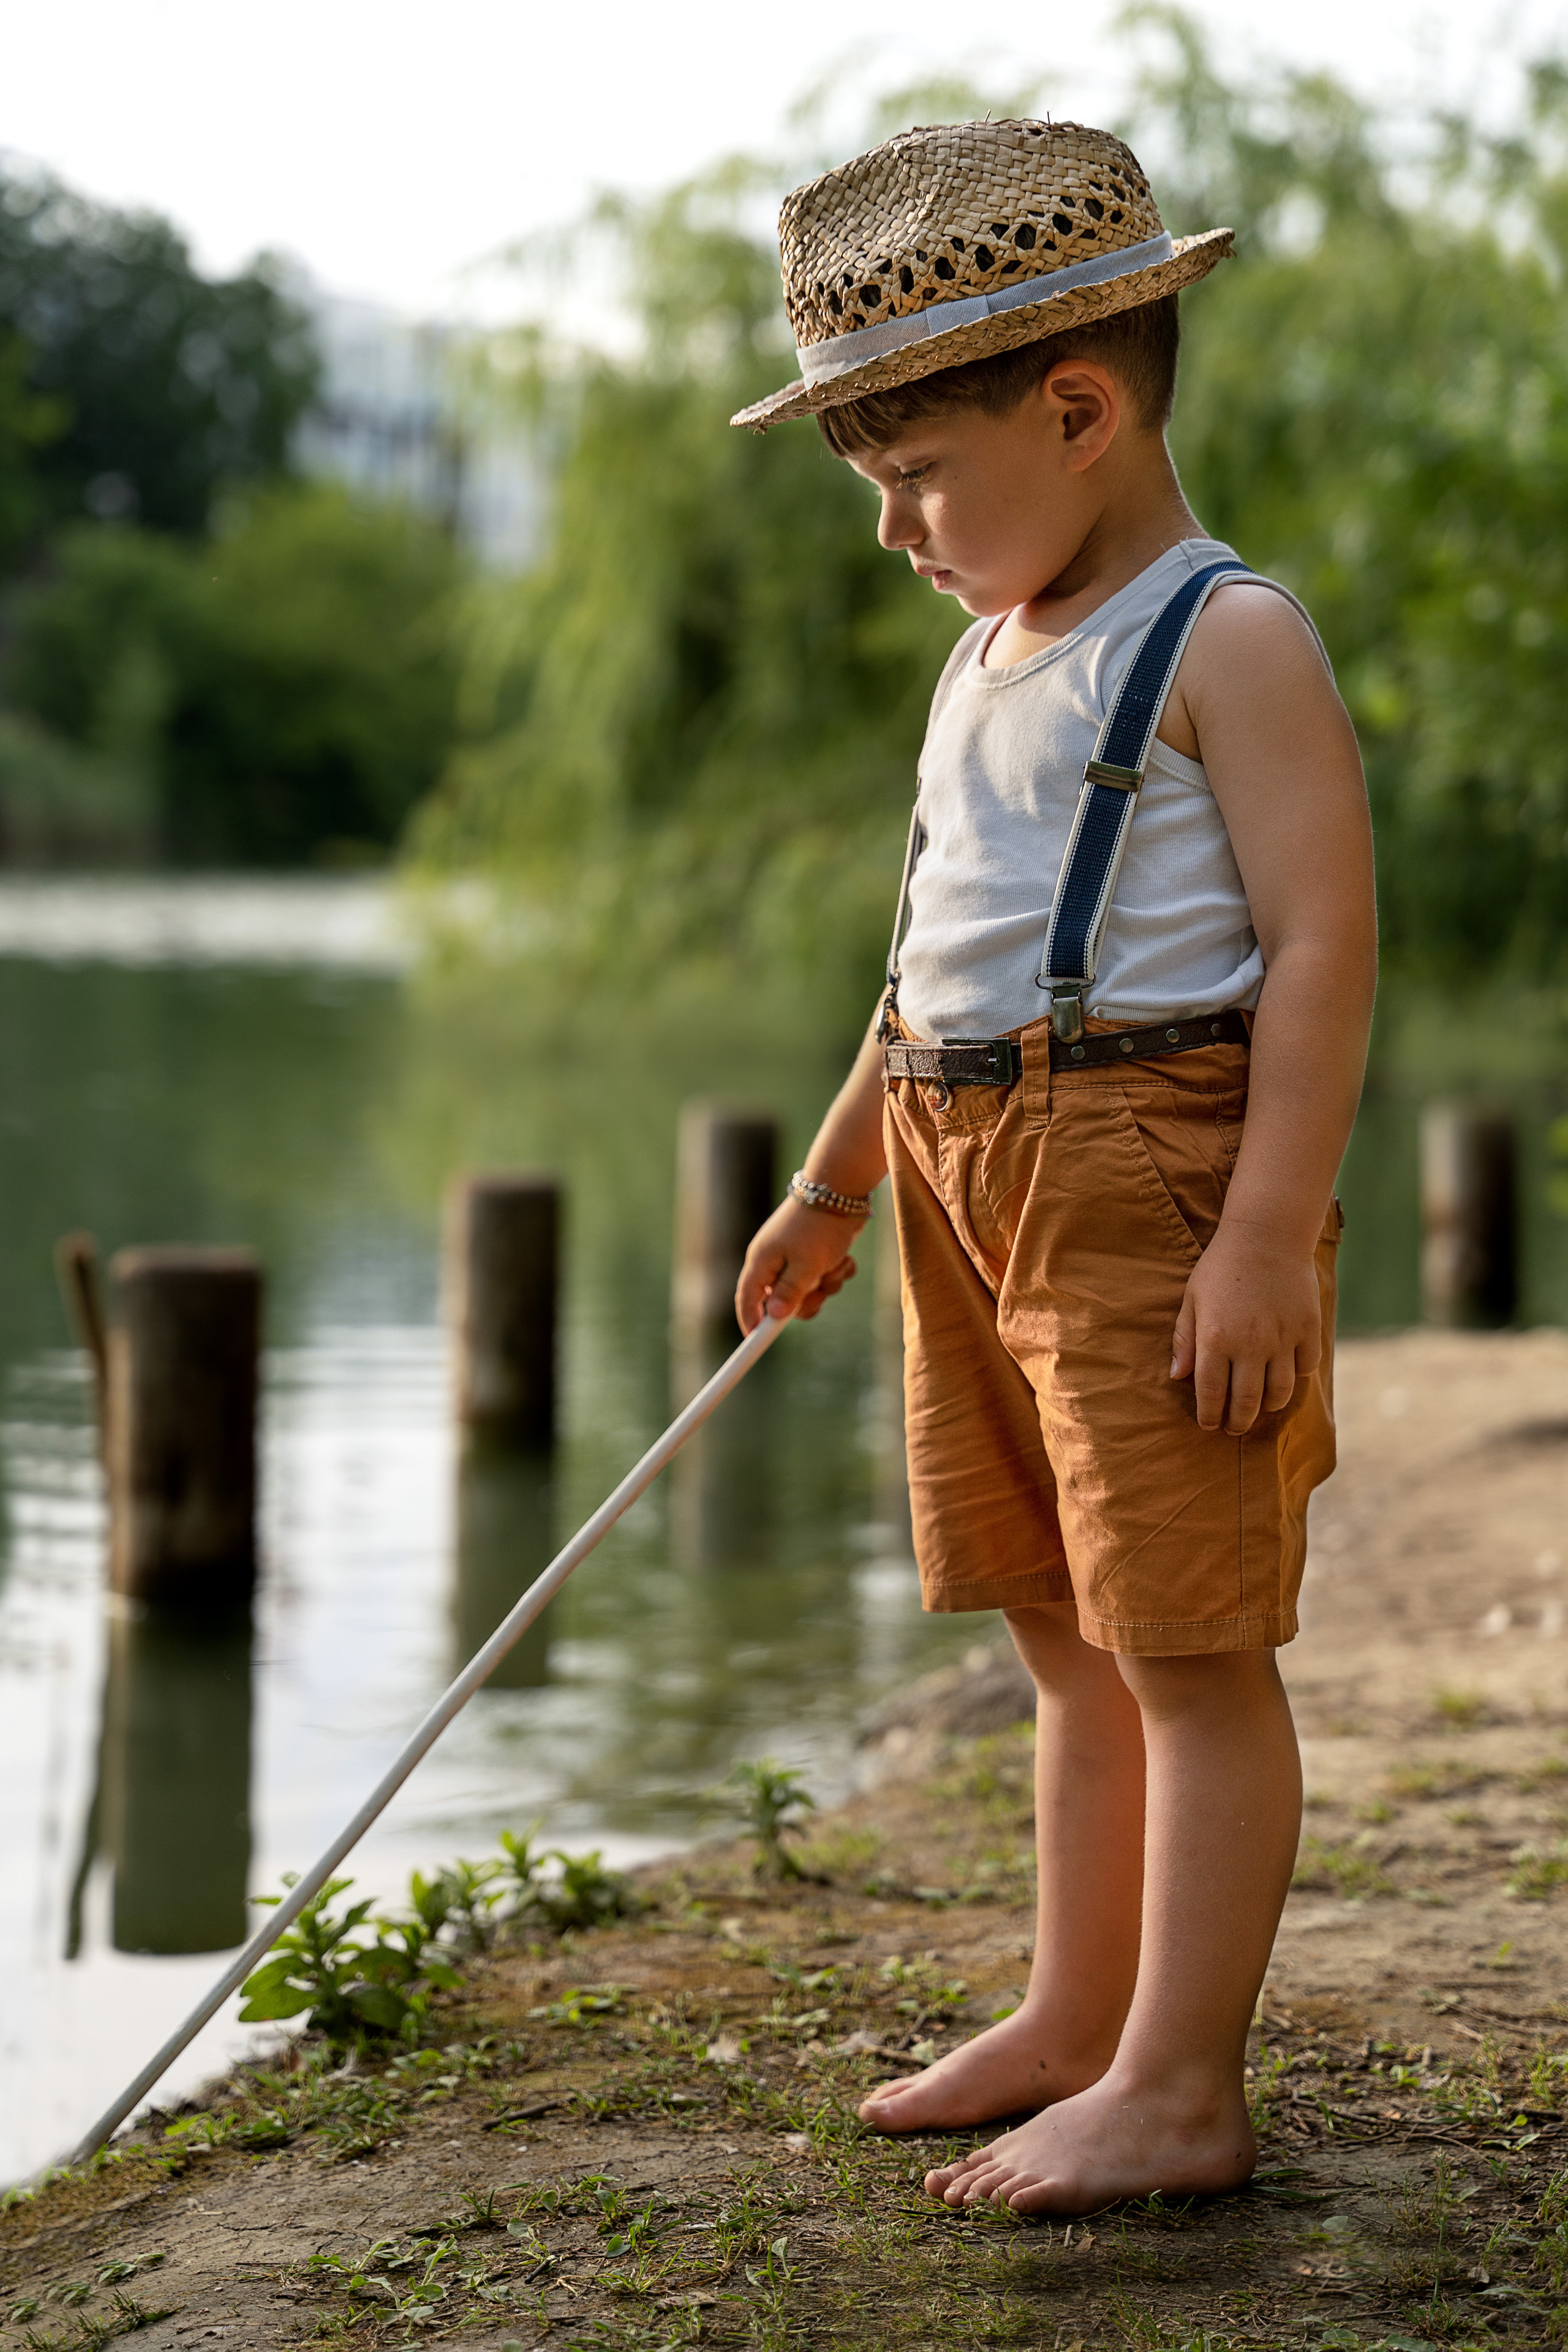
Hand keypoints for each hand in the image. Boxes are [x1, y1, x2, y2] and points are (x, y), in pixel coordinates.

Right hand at [736, 1197, 863, 1332]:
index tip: (756, 1343)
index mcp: (763, 1261)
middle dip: (806, 1301)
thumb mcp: (806, 1265)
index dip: (750, 1322)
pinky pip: (823, 1277)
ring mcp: (794, 1256)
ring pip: (808, 1291)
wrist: (841, 1190)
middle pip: (783, 1302)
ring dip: (826, 1284)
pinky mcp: (814, 1253)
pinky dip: (835, 1272)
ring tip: (835, 1264)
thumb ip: (790, 1293)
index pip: (747, 1299)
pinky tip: (843, 1257)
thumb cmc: (820, 1227)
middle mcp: (775, 1260)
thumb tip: (774, 1317)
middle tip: (821, 1290)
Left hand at [1170, 1219, 1320, 1435]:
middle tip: (1233, 1428)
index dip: (1209, 1416)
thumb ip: (1184, 1339)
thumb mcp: (1192, 1299)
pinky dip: (1295, 1376)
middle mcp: (1250, 1345)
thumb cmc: (1221, 1267)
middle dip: (1238, 1422)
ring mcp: (1283, 1338)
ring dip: (1267, 1406)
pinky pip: (1305, 1367)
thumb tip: (1178, 1376)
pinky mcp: (1308, 1329)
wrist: (1266, 1235)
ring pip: (1279, 1392)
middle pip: (1246, 1402)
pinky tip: (1285, 1375)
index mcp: (1216, 1339)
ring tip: (1259, 1406)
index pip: (1211, 1394)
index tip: (1208, 1425)